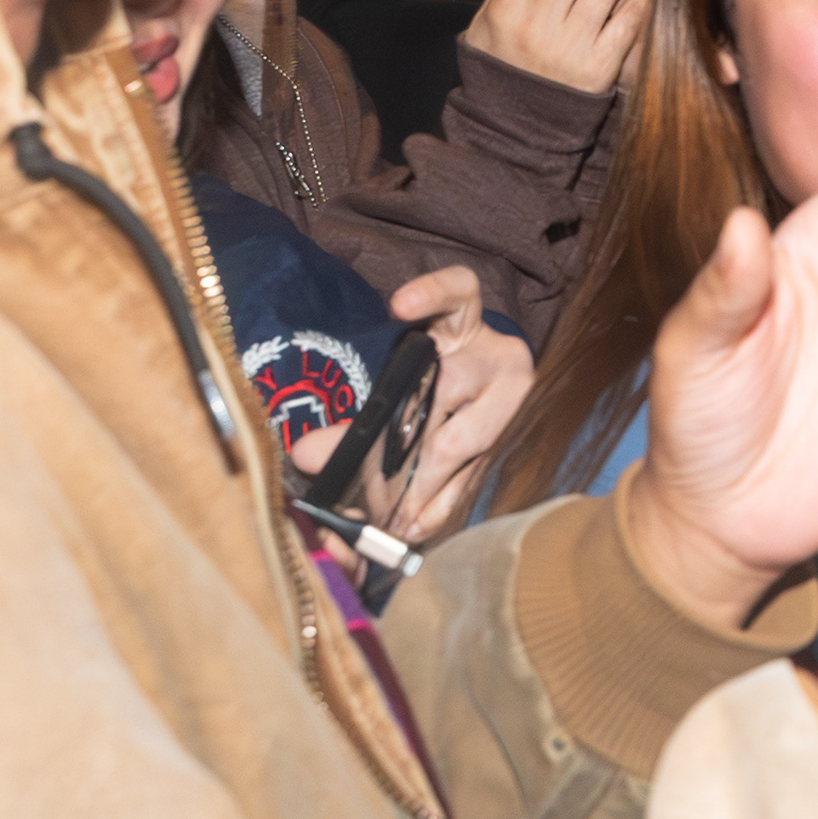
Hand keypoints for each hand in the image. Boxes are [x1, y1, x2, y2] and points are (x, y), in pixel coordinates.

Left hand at [380, 268, 533, 543]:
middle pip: (449, 386)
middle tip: (366, 483)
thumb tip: (305, 455)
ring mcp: (512, 400)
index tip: (399, 306)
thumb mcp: (398, 384)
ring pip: (464, 441)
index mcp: (463, 324)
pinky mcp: (512, 440)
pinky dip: (440, 508)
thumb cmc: (426, 384)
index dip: (435, 293)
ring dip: (420, 484)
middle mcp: (497, 354)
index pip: (461, 292)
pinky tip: (414, 526)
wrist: (478, 403)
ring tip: (386, 514)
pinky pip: (474, 480)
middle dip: (405, 442)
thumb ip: (354, 420)